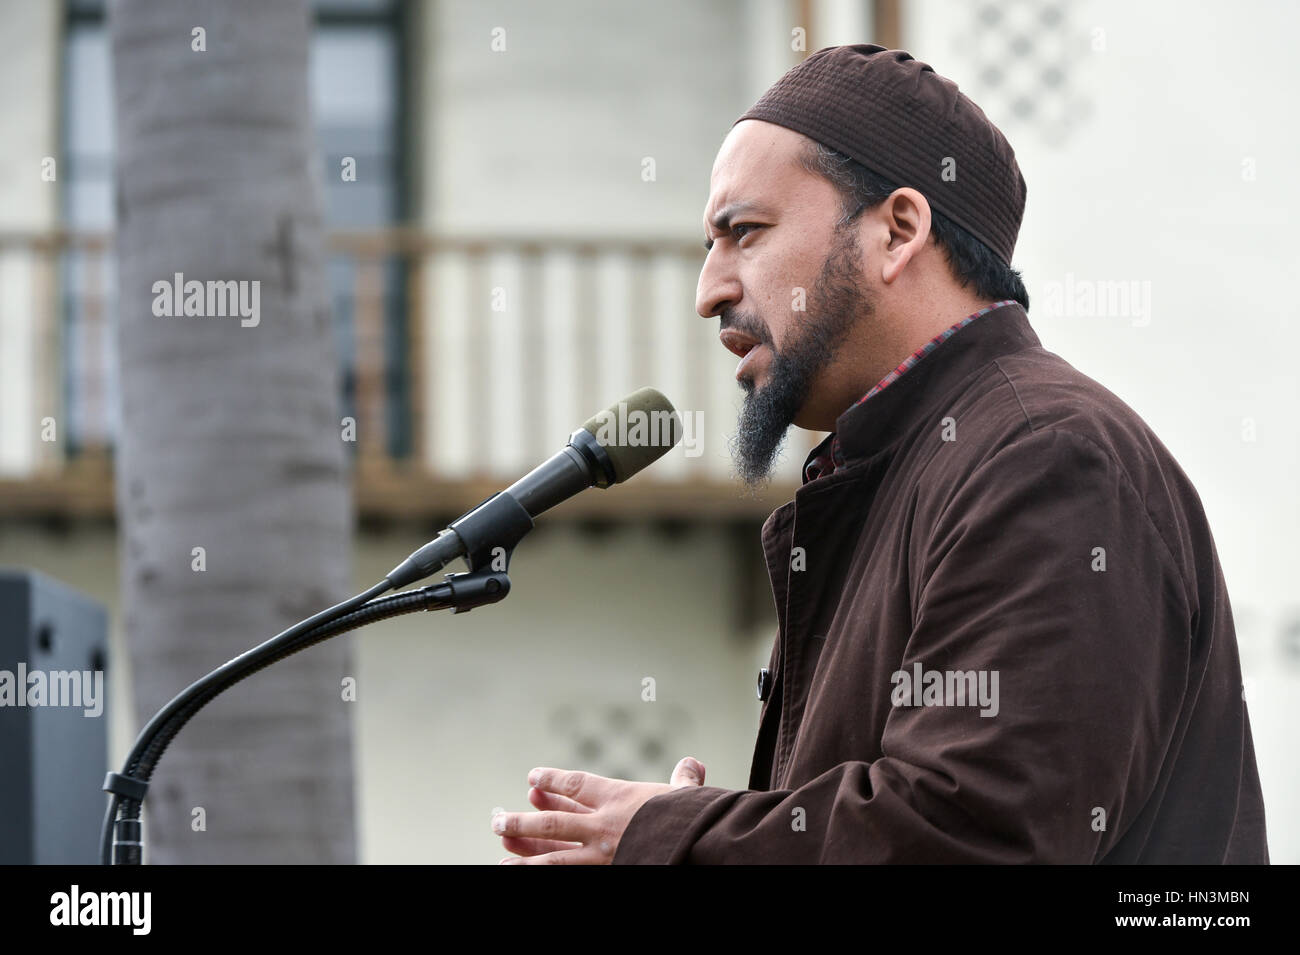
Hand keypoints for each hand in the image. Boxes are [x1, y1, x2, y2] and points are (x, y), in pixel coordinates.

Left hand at [493, 756, 705, 864]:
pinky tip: (517, 870)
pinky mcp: (605, 871)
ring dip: (523, 851)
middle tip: (497, 819)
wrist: (697, 842)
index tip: (532, 777)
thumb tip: (693, 764)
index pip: (577, 785)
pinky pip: (566, 872)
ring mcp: (601, 853)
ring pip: (553, 853)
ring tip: (499, 849)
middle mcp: (603, 825)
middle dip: (523, 821)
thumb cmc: (692, 816)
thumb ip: (683, 780)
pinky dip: (541, 871)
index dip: (553, 780)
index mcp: (619, 798)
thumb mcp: (686, 796)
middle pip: (554, 822)